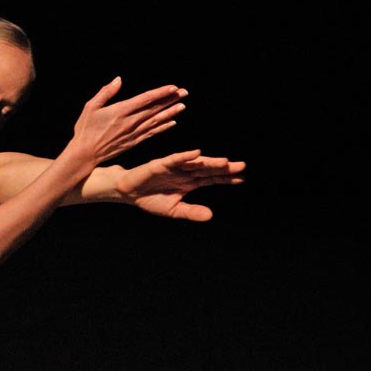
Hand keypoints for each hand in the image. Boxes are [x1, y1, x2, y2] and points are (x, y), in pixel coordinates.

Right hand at [73, 77, 187, 165]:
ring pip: (156, 121)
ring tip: (183, 105)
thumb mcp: (90, 107)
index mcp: (120, 111)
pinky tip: (172, 122)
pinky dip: (163, 127)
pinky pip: (151, 133)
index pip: (145, 99)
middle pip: (154, 109)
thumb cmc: (85, 130)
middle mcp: (130, 122)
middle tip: (184, 92)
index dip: (160, 92)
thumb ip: (105, 92)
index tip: (173, 87)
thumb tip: (118, 80)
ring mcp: (133, 134)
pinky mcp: (133, 142)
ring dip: (170, 113)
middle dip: (170, 100)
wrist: (85, 155)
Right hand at [113, 149, 245, 220]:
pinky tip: (196, 154)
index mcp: (189, 182)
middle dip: (224, 168)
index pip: (211, 179)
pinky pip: (175, 159)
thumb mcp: (173, 210)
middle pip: (208, 169)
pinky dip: (185, 156)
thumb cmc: (151, 199)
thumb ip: (191, 212)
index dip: (225, 179)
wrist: (128, 192)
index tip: (241, 179)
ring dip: (209, 161)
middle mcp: (185, 172)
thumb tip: (210, 216)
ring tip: (224, 162)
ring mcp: (174, 167)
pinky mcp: (161, 164)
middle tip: (241, 166)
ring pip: (195, 163)